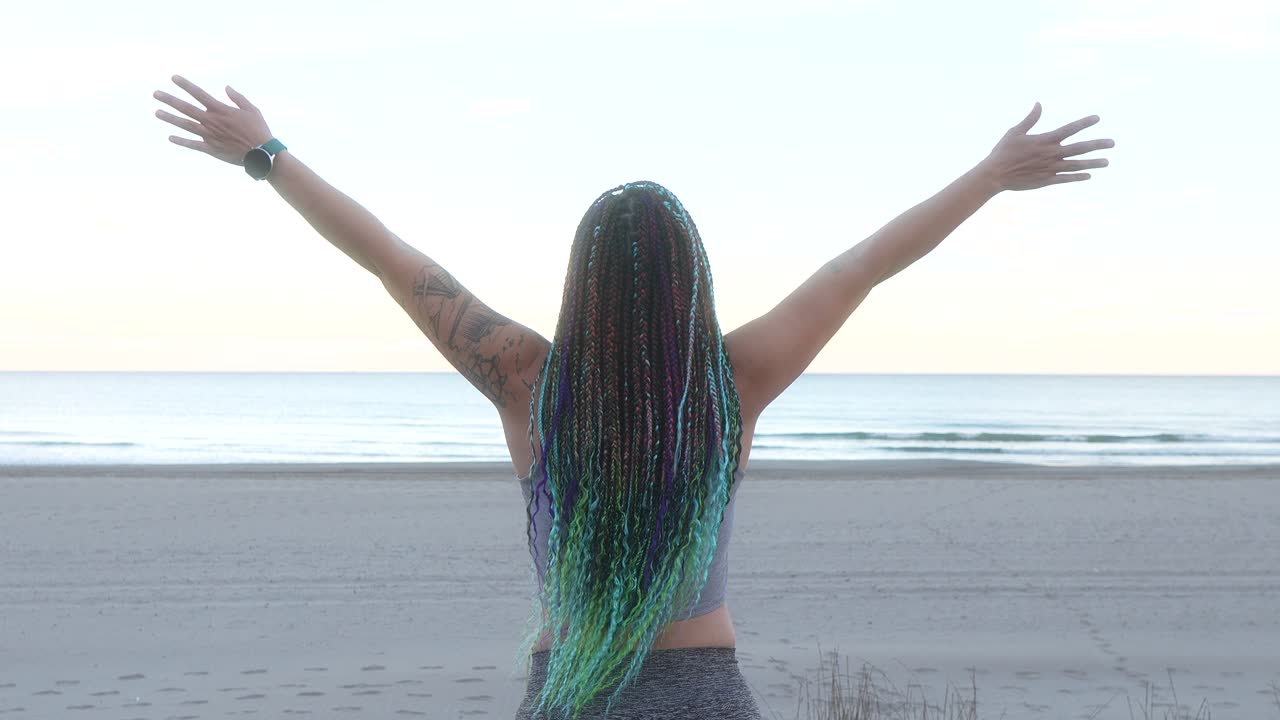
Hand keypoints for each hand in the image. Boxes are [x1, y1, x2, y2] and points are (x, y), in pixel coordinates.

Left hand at [153, 75, 273, 165]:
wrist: (262, 153)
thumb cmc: (259, 130)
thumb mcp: (252, 110)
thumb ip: (238, 98)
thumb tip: (226, 88)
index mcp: (220, 110)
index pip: (199, 94)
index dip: (185, 85)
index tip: (173, 78)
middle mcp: (211, 121)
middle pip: (186, 108)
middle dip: (169, 100)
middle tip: (155, 94)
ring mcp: (209, 135)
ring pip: (185, 125)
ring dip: (170, 118)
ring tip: (157, 112)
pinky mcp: (211, 149)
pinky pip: (193, 144)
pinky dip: (181, 141)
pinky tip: (170, 137)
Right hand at [980, 103, 1113, 191]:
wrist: (994, 175)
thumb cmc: (1003, 152)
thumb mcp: (1015, 132)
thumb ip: (1030, 119)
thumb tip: (1039, 104)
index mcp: (1045, 140)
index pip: (1070, 129)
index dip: (1084, 123)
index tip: (1097, 118)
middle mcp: (1051, 154)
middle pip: (1080, 148)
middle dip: (1098, 145)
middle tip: (1113, 143)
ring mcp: (1050, 168)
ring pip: (1077, 165)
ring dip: (1093, 163)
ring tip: (1107, 162)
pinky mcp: (1046, 180)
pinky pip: (1066, 178)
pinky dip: (1078, 177)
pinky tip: (1088, 175)